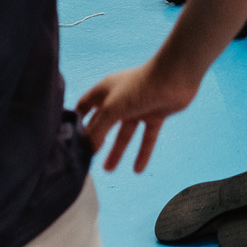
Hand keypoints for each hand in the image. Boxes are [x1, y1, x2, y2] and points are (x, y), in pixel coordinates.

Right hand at [74, 58, 200, 172]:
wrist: (176, 76)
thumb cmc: (141, 86)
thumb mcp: (112, 109)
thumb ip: (97, 130)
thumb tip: (87, 150)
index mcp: (105, 90)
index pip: (85, 106)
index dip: (77, 121)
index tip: (70, 140)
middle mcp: (120, 98)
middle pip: (104, 123)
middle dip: (96, 141)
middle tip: (88, 160)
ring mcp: (138, 106)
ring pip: (125, 133)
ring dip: (117, 151)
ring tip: (108, 170)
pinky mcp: (155, 114)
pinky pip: (147, 137)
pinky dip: (143, 152)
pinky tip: (138, 170)